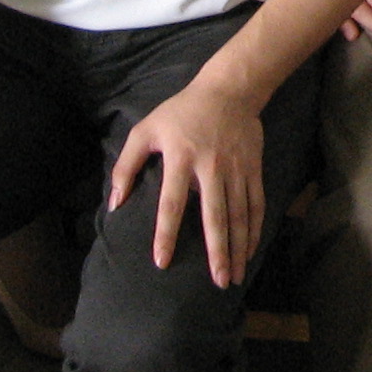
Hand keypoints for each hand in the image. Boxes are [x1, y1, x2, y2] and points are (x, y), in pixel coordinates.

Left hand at [106, 79, 265, 288]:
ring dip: (238, 248)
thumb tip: (115, 203)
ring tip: (234, 276)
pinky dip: (254, 229)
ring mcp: (236, 168)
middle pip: (215, 215)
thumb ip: (126, 165)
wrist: (230, 89)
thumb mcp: (147, 129)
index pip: (171, 203)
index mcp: (180, 158)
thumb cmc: (182, 111)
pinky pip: (256, 204)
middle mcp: (211, 167)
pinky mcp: (253, 168)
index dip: (166, 234)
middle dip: (217, 251)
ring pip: (240, 214)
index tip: (162, 262)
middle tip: (217, 282)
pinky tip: (250, 251)